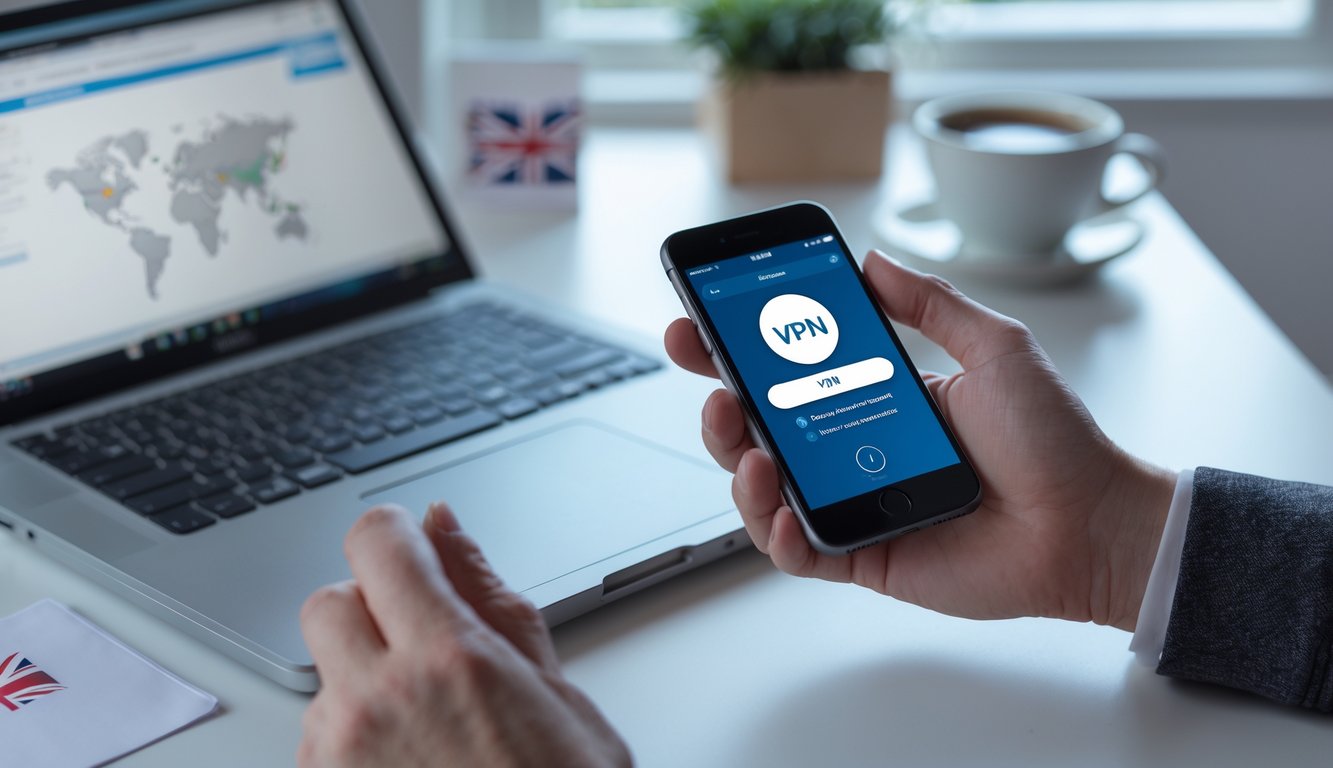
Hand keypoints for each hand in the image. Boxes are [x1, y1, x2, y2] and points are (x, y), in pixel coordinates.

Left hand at [299, 503, 630, 767]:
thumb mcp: (553, 688)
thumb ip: (488, 596)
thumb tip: (446, 528)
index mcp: (449, 657)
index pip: (376, 543)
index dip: (393, 534)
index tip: (409, 545)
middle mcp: (380, 700)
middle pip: (329, 602)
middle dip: (370, 607)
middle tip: (423, 640)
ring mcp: (340, 755)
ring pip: (320, 675)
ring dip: (359, 678)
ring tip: (428, 722)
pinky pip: (315, 739)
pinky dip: (351, 735)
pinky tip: (408, 761)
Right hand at [665, 250, 1175, 630]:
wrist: (1090, 524)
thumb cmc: (1054, 441)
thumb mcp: (994, 347)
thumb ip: (930, 302)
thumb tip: (874, 258)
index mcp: (875, 399)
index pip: (788, 371)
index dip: (734, 350)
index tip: (699, 322)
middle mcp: (854, 451)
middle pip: (758, 430)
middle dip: (720, 406)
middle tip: (714, 387)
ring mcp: (854, 505)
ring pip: (765, 491)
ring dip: (740, 468)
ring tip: (753, 450)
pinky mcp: (863, 556)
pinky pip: (799, 552)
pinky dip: (778, 535)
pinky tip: (784, 513)